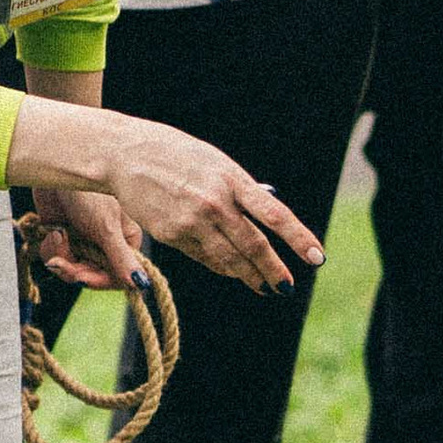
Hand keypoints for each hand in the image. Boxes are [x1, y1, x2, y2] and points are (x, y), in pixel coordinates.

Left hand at [28, 182, 141, 290]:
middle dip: (74, 268)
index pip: (118, 276)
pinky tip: (51, 230)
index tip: (82, 277)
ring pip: (71, 268)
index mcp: (126, 241)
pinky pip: (56, 256)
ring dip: (60, 255)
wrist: (54, 167)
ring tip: (57, 235)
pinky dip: (50, 247)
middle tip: (60, 261)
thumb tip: (142, 285)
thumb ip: (121, 259)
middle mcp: (106, 243)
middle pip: (92, 275)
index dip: (99, 280)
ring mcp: (84, 240)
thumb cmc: (87, 191)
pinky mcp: (63, 236)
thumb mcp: (106, 228)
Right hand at [104, 119, 324, 294]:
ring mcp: (192, 221)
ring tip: (265, 287)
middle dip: (274, 271)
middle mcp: (215, 202)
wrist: (125, 155)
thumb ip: (238, 189)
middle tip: (286, 288)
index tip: (317, 258)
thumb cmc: (175, 155)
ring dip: (250, 277)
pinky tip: (233, 272)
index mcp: (231, 178)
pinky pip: (205, 257)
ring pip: (230, 260)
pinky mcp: (173, 235)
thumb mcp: (214, 162)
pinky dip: (222, 267)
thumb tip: (265, 217)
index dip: (298, 238)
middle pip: (254, 246)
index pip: (273, 214)